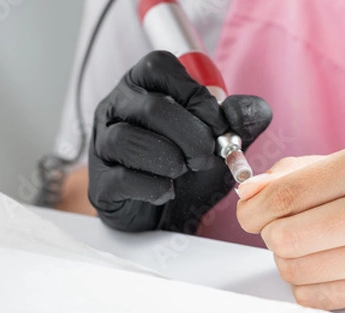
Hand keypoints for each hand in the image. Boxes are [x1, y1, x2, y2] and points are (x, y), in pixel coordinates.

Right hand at [89, 51, 271, 231]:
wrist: (166, 214)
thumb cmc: (189, 168)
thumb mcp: (223, 138)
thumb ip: (243, 117)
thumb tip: (238, 112)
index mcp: (144, 86)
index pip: (160, 66)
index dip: (195, 95)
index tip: (216, 125)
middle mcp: (116, 108)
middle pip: (151, 108)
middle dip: (190, 136)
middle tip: (205, 156)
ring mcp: (102, 144)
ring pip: (126, 139)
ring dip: (169, 160)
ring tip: (183, 171)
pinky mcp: (100, 183)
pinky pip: (121, 178)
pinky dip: (154, 187)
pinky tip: (167, 191)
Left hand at [237, 136, 344, 309]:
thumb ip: (303, 171)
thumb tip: (251, 191)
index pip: (287, 194)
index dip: (254, 205)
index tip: (251, 208)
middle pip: (283, 237)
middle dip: (270, 229)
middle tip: (285, 221)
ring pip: (293, 269)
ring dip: (287, 255)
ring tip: (309, 240)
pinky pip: (314, 297)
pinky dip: (304, 281)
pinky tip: (321, 262)